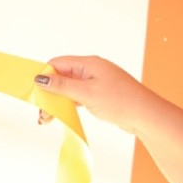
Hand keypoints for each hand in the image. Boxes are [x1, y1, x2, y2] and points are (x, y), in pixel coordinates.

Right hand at [34, 55, 152, 134]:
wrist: (148, 117)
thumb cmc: (120, 101)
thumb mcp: (87, 93)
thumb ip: (62, 86)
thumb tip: (40, 78)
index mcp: (89, 63)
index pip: (57, 64)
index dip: (44, 76)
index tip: (35, 92)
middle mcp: (91, 70)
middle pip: (62, 76)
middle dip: (49, 93)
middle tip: (42, 112)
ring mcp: (96, 82)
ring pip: (69, 88)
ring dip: (57, 101)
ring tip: (48, 118)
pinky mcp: (100, 94)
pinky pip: (78, 96)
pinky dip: (69, 104)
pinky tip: (63, 115)